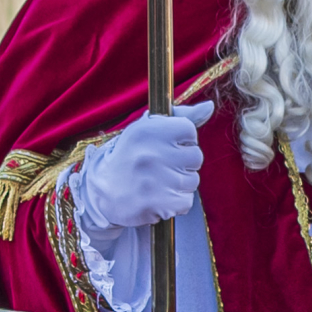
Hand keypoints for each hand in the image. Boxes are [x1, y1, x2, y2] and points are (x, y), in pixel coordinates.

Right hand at [72, 102, 213, 231]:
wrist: (101, 192)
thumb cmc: (130, 157)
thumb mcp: (146, 129)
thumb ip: (180, 117)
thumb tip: (210, 106)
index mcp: (148, 130)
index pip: (189, 130)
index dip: (182, 140)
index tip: (167, 147)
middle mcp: (152, 153)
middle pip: (196, 156)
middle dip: (183, 163)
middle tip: (161, 167)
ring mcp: (155, 180)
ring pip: (193, 180)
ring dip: (180, 184)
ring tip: (159, 182)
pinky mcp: (158, 204)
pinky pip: (187, 201)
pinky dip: (176, 202)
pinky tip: (159, 197)